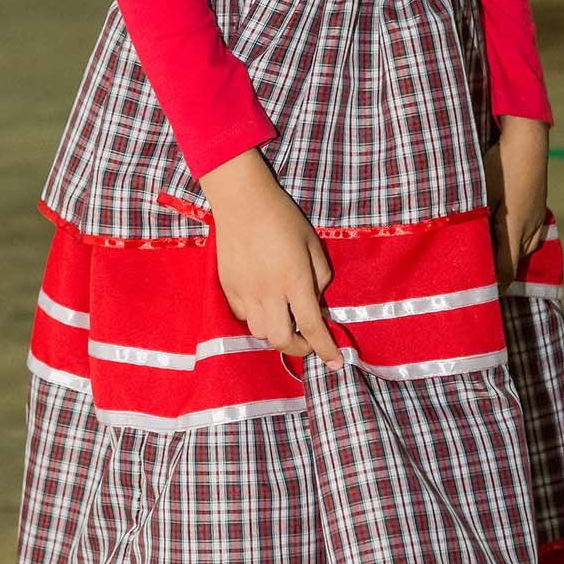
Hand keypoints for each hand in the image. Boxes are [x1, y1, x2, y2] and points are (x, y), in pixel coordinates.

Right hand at [204, 153, 344, 369]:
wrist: (241, 200)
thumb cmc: (283, 217)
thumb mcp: (313, 243)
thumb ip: (320, 276)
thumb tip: (316, 303)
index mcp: (294, 280)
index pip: (312, 326)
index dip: (326, 349)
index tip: (336, 364)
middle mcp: (268, 292)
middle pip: (281, 339)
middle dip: (298, 348)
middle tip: (308, 342)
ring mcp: (244, 291)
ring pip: (260, 332)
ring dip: (276, 333)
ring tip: (285, 320)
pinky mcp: (227, 287)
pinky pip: (242, 316)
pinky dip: (257, 318)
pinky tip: (264, 305)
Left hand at [484, 118, 549, 294]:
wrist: (528, 140)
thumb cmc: (499, 166)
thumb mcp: (480, 195)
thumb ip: (474, 223)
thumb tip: (459, 245)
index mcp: (514, 230)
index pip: (505, 270)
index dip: (494, 286)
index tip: (479, 295)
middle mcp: (530, 229)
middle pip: (514, 263)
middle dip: (497, 271)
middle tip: (474, 273)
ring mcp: (538, 219)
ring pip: (522, 248)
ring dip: (506, 254)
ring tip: (485, 253)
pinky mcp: (539, 209)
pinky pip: (528, 235)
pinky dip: (514, 240)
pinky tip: (501, 230)